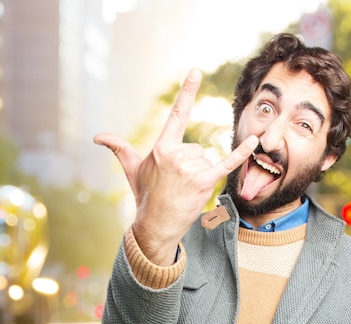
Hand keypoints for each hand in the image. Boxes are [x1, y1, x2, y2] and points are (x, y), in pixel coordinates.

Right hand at [94, 68, 257, 265]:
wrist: (155, 225)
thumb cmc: (145, 196)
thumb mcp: (132, 169)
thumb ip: (119, 149)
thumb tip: (97, 137)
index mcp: (161, 148)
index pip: (177, 114)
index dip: (187, 91)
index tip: (196, 71)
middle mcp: (176, 155)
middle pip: (197, 148)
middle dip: (190, 164)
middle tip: (177, 183)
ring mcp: (191, 169)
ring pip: (206, 160)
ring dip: (200, 174)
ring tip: (185, 189)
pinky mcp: (204, 182)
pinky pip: (227, 163)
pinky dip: (241, 153)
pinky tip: (253, 140)